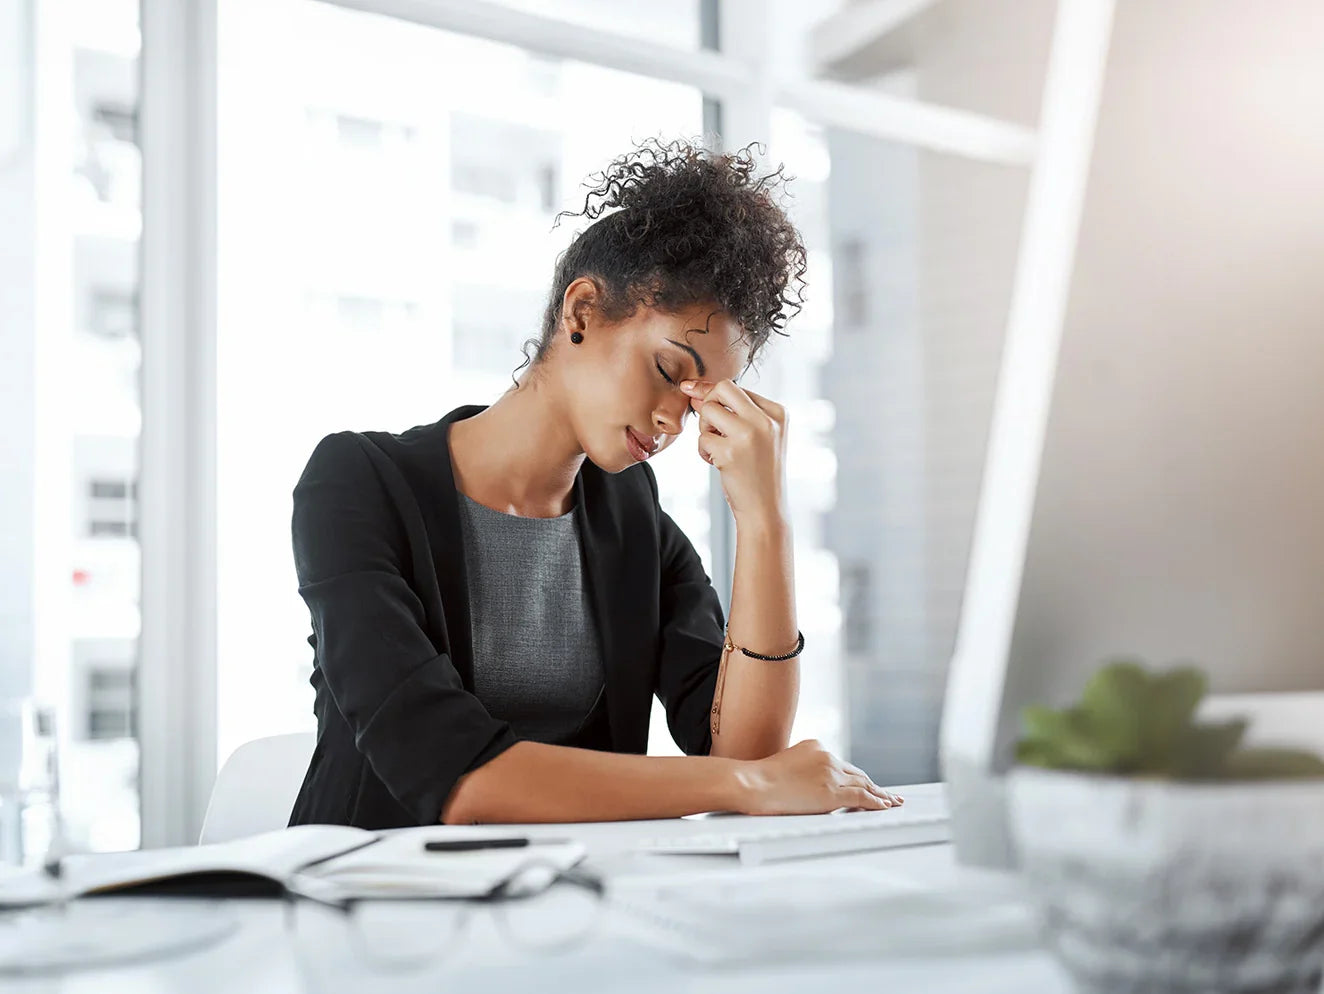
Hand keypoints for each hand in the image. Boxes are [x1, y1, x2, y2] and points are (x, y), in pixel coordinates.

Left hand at [679, 378, 787, 522]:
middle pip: (722, 388)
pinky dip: (704, 451)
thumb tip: (694, 390)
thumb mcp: (756, 437)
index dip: (714, 396)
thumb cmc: (758, 472)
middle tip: (712, 428)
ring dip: (705, 430)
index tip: (699, 400)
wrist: (765, 510)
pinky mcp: (731, 452)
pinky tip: (718, 464)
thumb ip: (732, 412)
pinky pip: (702, 438)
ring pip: (708, 410)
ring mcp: (749, 435)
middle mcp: (766, 420)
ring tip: (719, 449)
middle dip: (708, 403)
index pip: (737, 387)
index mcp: (777, 412)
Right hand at [733, 739, 903, 815]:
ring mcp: (831, 774)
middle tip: (887, 794)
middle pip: (857, 774)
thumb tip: (802, 784)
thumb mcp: (783, 764)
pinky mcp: (833, 793)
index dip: (856, 776)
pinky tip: (885, 806)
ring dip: (881, 795)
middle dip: (873, 784)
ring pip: (864, 785)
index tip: (866, 783)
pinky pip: (862, 798)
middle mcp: (828, 756)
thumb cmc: (759, 779)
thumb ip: (800, 770)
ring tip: (892, 802)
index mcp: (816, 746)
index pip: (842, 765)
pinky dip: (877, 802)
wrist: (753, 783)